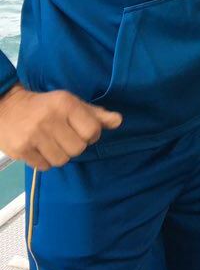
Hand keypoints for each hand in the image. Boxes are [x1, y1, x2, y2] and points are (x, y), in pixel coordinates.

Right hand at [0, 84, 121, 170]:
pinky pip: (45, 166)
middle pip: (78, 148)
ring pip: (63, 160)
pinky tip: (41, 148)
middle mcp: (50, 119)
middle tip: (65, 137)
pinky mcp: (21, 150)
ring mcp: (34, 135)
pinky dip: (46, 161)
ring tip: (53, 143)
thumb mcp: (71, 103)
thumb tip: (119, 121)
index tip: (82, 131)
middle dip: (75, 145)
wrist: (7, 107)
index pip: (92, 131)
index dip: (91, 135)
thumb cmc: (45, 106)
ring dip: (61, 154)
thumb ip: (95, 114)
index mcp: (65, 104)